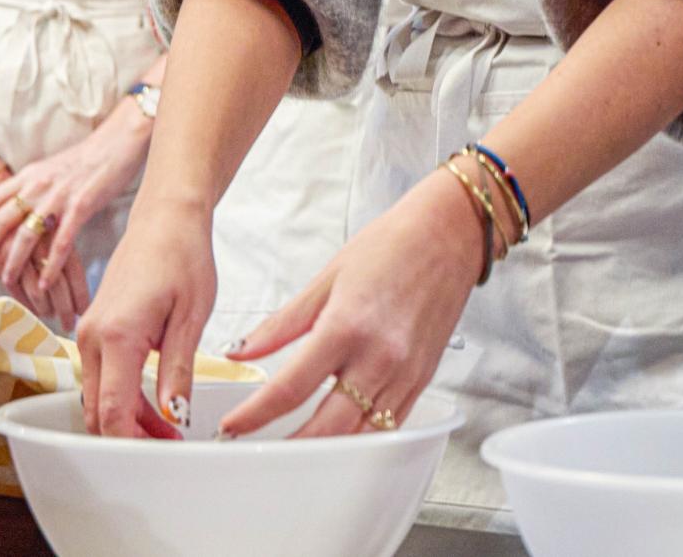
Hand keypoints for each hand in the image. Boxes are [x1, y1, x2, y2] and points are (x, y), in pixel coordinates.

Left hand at [0, 104, 152, 326]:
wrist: (117, 142)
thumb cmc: (85, 159)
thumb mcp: (48, 169)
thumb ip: (29, 186)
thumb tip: (12, 207)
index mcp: (27, 176)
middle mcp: (36, 186)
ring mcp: (58, 197)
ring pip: (25, 236)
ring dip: (13, 263)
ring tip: (8, 281)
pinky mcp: (81, 207)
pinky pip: (60, 243)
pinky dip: (50, 266)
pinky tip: (45, 282)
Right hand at [75, 198, 215, 438]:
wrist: (165, 218)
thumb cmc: (182, 256)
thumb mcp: (191, 317)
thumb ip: (178, 371)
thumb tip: (174, 414)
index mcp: (117, 336)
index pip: (112, 410)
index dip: (135, 441)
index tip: (162, 451)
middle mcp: (91, 337)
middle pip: (97, 410)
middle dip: (130, 435)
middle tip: (170, 442)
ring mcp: (87, 332)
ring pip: (96, 396)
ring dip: (127, 416)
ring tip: (169, 425)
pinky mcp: (93, 328)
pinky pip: (99, 375)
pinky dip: (121, 393)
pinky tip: (154, 398)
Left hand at [214, 165, 481, 439]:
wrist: (449, 234)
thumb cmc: (392, 246)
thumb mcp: (327, 278)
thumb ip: (282, 323)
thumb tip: (241, 349)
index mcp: (347, 326)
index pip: (290, 388)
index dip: (254, 415)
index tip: (233, 425)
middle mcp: (379, 356)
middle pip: (326, 426)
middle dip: (287, 447)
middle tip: (257, 447)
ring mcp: (404, 373)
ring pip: (359, 434)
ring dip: (324, 449)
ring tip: (292, 448)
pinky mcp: (422, 379)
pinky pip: (388, 424)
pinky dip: (360, 435)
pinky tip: (339, 432)